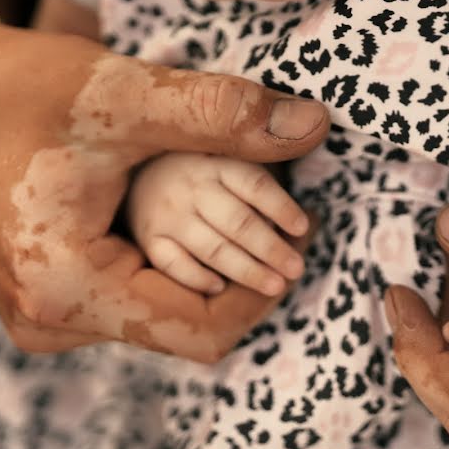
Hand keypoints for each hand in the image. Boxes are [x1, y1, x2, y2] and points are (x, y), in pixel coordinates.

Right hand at [0, 18, 328, 362]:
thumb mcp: (121, 98)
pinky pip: (134, 298)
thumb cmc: (7, 90)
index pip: (202, 333)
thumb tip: (310, 127)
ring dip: (207, 269)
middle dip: (239, 279)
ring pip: (161, 314)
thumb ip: (221, 116)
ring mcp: (48, 313)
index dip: (261, 295)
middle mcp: (53, 320)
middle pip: (184, 327)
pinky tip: (180, 217)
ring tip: (230, 212)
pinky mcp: (52, 293)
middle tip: (277, 228)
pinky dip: (173, 264)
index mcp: (67, 289)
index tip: (298, 246)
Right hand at [129, 153, 307, 295]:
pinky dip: (197, 278)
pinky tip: (220, 288)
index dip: (281, 207)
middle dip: (271, 249)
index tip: (303, 228)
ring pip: (211, 247)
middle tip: (296, 269)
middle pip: (237, 222)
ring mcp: (167, 214)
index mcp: (217, 163)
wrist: (138, 173)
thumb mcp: (230, 161)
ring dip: (247, 270)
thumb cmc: (204, 173)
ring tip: (276, 286)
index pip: (254, 184)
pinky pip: (173, 264)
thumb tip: (310, 221)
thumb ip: (261, 184)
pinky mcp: (149, 238)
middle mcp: (191, 187)